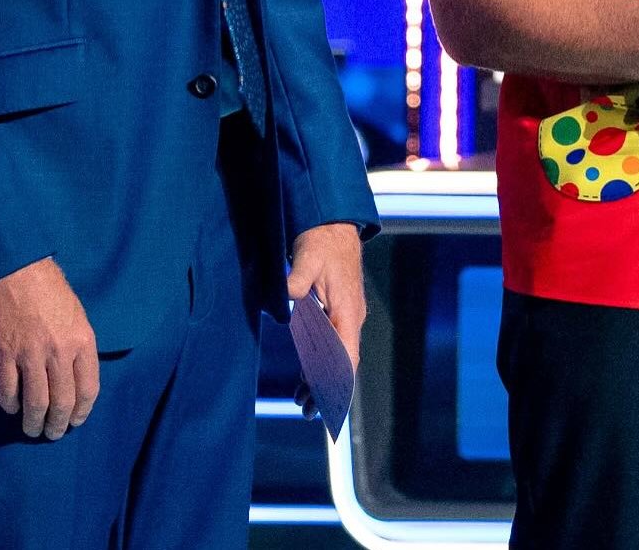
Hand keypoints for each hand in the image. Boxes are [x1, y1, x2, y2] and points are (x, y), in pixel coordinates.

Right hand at [0, 256, 98, 440]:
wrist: (18, 269)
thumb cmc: (51, 290)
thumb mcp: (77, 315)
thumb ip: (78, 346)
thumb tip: (75, 378)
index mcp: (83, 341)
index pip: (88, 389)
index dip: (82, 412)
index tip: (75, 421)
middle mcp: (60, 351)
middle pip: (62, 402)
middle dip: (57, 425)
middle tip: (52, 433)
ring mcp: (31, 355)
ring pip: (35, 403)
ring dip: (33, 423)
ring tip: (32, 429)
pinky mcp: (4, 354)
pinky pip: (8, 391)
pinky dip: (10, 405)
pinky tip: (11, 407)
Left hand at [286, 223, 364, 420]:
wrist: (334, 226)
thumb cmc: (323, 241)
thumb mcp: (308, 256)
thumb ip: (298, 277)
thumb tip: (289, 296)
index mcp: (347, 310)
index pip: (346, 354)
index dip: (337, 381)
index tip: (328, 404)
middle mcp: (349, 318)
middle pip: (340, 363)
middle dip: (325, 389)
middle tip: (307, 412)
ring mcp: (344, 316)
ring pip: (334, 357)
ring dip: (319, 380)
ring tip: (302, 403)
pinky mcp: (335, 312)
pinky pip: (329, 345)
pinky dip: (317, 364)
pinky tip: (304, 378)